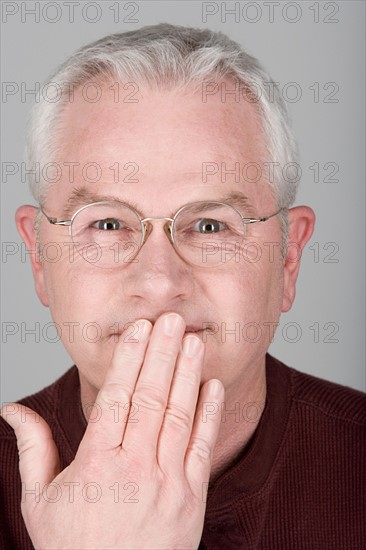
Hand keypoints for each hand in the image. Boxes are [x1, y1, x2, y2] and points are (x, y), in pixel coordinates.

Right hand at [1, 312, 223, 548]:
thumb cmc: (73, 547)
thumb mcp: (39, 501)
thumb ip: (33, 449)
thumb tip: (12, 410)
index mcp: (96, 465)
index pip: (116, 399)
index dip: (130, 360)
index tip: (139, 329)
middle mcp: (135, 468)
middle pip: (151, 398)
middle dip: (162, 354)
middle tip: (171, 319)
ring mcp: (168, 483)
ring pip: (179, 416)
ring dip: (186, 374)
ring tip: (192, 340)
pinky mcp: (192, 497)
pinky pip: (202, 447)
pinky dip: (208, 414)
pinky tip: (211, 384)